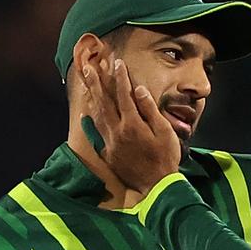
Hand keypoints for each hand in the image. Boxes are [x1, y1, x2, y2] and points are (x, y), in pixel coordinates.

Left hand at [80, 58, 180, 192]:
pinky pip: (96, 134)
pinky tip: (85, 114)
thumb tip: (139, 90)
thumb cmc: (166, 158)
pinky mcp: (108, 154)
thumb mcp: (165, 132)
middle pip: (104, 102)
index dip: (120, 77)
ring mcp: (110, 143)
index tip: (117, 63)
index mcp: (133, 124)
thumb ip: (150, 110)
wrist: (157, 186)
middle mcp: (117, 131)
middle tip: (88, 66)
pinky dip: (90, 123)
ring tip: (85, 83)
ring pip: (97, 115)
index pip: (124, 95)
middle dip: (96, 82)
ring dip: (91, 98)